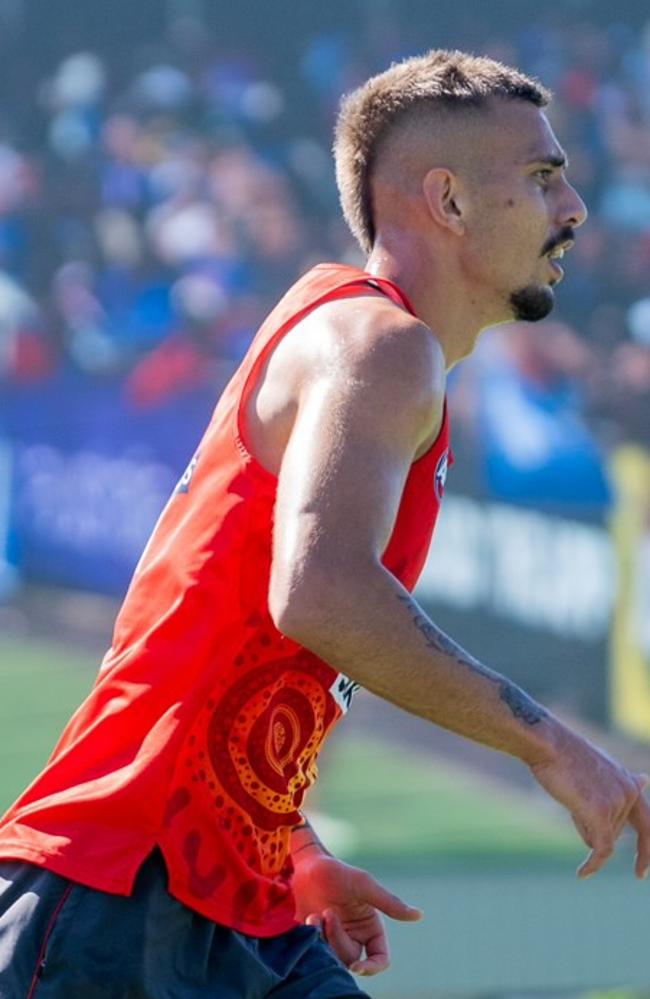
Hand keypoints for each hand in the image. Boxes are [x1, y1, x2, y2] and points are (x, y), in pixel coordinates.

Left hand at [291, 850, 421, 975]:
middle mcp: (354, 937)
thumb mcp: (364, 885)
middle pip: (352, 958)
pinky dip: (312, 935)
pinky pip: (316, 951)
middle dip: (338, 938)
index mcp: (371, 927)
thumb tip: (419, 915)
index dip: (372, 967)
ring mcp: (334, 939)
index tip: (356, 966)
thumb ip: (389, 903)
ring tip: (318, 913)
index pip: (380, 958)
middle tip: (328, 912)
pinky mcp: (316, 939)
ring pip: (333, 956)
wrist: (306, 867)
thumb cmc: (338, 872)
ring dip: (325, 936)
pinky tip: (310, 917)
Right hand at [529, 727, 649, 879]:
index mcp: (628, 781)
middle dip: (609, 838)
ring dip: (581, 826)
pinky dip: (593, 864)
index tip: (641, 869)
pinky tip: (582, 874)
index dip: (646, 846)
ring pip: (601, 835)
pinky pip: (601, 849)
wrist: (548, 744)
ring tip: (568, 797)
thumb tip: (645, 780)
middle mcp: (629, 791)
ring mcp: (617, 803)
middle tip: (626, 862)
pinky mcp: (601, 814)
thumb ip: (617, 782)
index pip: (647, 820)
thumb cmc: (563, 754)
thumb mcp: (596, 767)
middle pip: (620, 831)